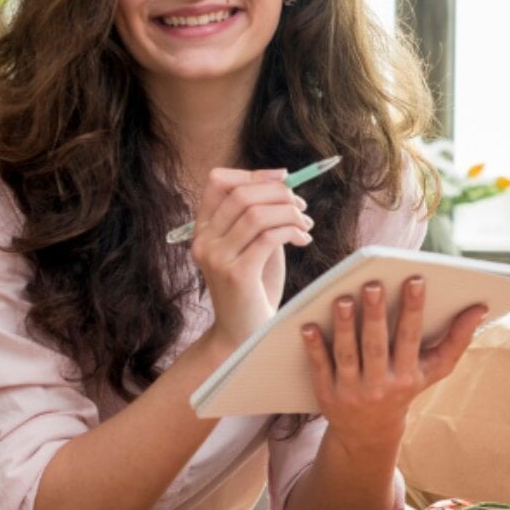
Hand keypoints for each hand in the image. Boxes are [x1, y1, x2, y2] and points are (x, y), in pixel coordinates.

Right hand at [190, 167, 313, 345]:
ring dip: (289, 212)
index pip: (218, 182)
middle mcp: (204, 241)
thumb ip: (260, 218)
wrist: (244, 334)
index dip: (253, 174)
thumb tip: (284, 186)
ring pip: (256, 213)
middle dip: (279, 193)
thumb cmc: (254, 289)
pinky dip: (291, 231)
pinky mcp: (237, 274)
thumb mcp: (253, 246)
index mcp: (204, 229)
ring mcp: (217, 258)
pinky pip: (268, 237)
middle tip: (301, 205)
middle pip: (241, 194)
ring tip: (305, 224)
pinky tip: (303, 239)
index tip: (284, 178)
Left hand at [300, 276, 487, 453]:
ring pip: (348, 355)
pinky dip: (314, 348)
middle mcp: (381, 385)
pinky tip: (307, 325)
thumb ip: (457, 339)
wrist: (370, 433)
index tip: (414, 280)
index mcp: (408, 375)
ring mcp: (352, 392)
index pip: (411, 337)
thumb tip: (480, 308)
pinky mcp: (327, 396)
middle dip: (375, 314)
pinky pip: (320, 368)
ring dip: (344, 327)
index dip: (413, 309)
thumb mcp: (434, 370)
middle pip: (377, 345)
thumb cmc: (405, 388)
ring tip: (341, 299)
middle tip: (372, 284)